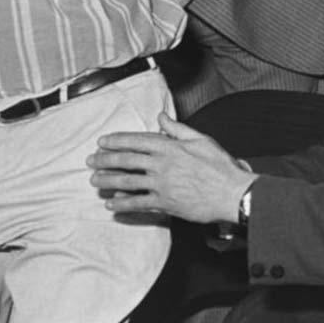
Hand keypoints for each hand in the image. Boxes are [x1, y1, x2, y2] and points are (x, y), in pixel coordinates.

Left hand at [88, 113, 256, 223]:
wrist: (233, 194)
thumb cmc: (221, 167)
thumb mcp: (201, 140)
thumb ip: (178, 129)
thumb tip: (161, 117)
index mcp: (170, 147)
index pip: (136, 140)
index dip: (116, 140)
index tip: (102, 142)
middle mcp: (162, 165)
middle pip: (126, 160)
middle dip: (105, 160)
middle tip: (91, 161)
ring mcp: (162, 185)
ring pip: (127, 182)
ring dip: (108, 181)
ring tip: (95, 182)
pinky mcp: (165, 203)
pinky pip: (139, 204)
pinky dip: (123, 205)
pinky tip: (111, 205)